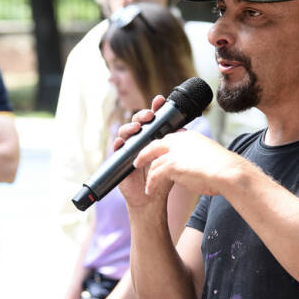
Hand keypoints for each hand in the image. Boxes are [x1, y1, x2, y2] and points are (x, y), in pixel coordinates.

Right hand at [114, 95, 170, 209]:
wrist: (151, 198)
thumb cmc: (162, 178)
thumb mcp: (171, 159)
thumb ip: (174, 143)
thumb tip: (182, 126)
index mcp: (152, 138)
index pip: (152, 120)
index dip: (155, 108)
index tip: (160, 100)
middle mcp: (139, 140)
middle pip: (138, 122)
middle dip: (143, 115)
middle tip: (150, 115)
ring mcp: (128, 148)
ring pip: (126, 132)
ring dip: (130, 128)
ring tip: (137, 128)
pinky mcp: (119, 158)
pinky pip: (116, 148)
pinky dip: (118, 143)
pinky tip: (122, 142)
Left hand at [134, 125, 234, 199]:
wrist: (228, 172)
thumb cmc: (224, 168)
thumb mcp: (208, 157)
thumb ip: (196, 158)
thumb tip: (191, 167)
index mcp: (189, 136)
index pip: (169, 139)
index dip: (161, 148)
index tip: (157, 155)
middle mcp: (180, 140)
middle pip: (155, 145)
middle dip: (146, 154)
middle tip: (139, 161)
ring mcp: (174, 152)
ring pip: (153, 161)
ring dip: (148, 173)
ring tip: (146, 182)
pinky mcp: (172, 165)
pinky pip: (155, 175)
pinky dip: (151, 183)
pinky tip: (149, 191)